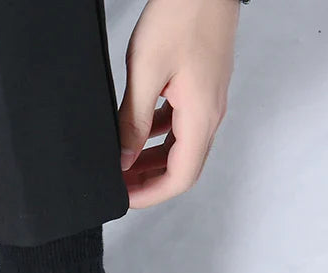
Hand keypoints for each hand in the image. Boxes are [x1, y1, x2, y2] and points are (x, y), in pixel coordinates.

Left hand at [118, 0, 239, 207]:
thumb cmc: (181, 14)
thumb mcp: (146, 73)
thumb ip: (133, 122)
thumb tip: (124, 159)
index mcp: (201, 116)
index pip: (180, 178)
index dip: (151, 195)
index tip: (125, 198)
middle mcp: (210, 113)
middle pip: (181, 167)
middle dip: (148, 182)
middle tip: (118, 185)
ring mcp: (207, 101)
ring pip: (179, 147)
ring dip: (151, 160)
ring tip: (121, 164)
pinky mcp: (200, 88)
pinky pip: (179, 125)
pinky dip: (156, 135)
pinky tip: (134, 132)